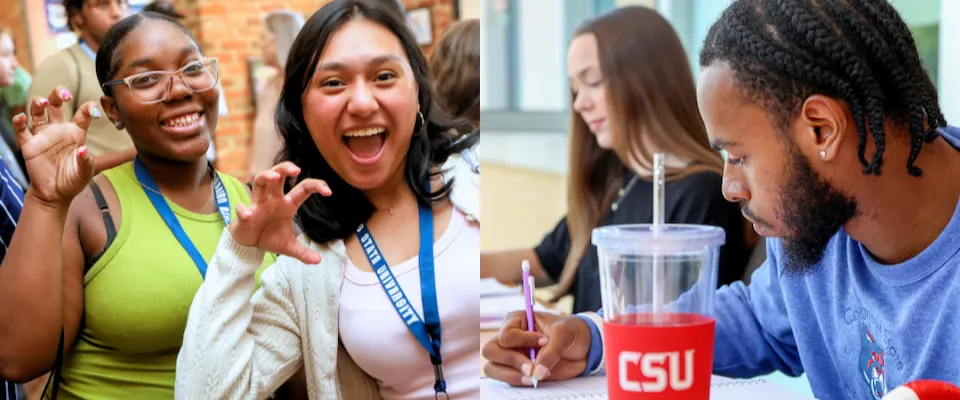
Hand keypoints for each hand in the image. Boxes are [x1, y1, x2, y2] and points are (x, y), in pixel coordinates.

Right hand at [12, 87, 96, 207]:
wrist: (55, 195)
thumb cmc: (73, 181)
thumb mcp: (85, 172)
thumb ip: (86, 161)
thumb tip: (82, 150)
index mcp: (76, 133)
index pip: (82, 114)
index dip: (89, 108)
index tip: (95, 112)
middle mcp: (59, 130)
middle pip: (56, 104)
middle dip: (58, 94)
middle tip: (65, 94)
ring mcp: (43, 135)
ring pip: (38, 112)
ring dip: (39, 103)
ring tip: (43, 102)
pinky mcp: (29, 145)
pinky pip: (21, 130)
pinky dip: (18, 121)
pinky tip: (22, 117)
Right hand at [230, 162, 331, 263]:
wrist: (248, 245)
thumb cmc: (269, 237)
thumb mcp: (289, 247)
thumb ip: (303, 252)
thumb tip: (318, 260)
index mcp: (287, 204)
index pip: (303, 188)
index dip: (316, 186)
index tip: (328, 192)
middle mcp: (273, 199)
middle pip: (278, 175)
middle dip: (286, 168)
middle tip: (296, 169)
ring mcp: (258, 204)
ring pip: (260, 182)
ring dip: (266, 176)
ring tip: (275, 176)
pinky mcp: (244, 214)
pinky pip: (242, 209)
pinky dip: (243, 211)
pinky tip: (248, 214)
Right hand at [482, 311, 591, 386]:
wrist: (583, 349)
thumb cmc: (570, 332)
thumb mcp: (564, 334)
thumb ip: (551, 352)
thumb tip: (537, 372)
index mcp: (516, 321)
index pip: (505, 334)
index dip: (522, 340)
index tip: (543, 342)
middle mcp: (509, 338)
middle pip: (491, 351)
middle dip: (511, 360)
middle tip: (531, 367)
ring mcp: (511, 355)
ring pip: (492, 368)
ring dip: (510, 374)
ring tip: (533, 377)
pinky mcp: (517, 370)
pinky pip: (506, 379)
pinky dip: (518, 381)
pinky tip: (535, 380)